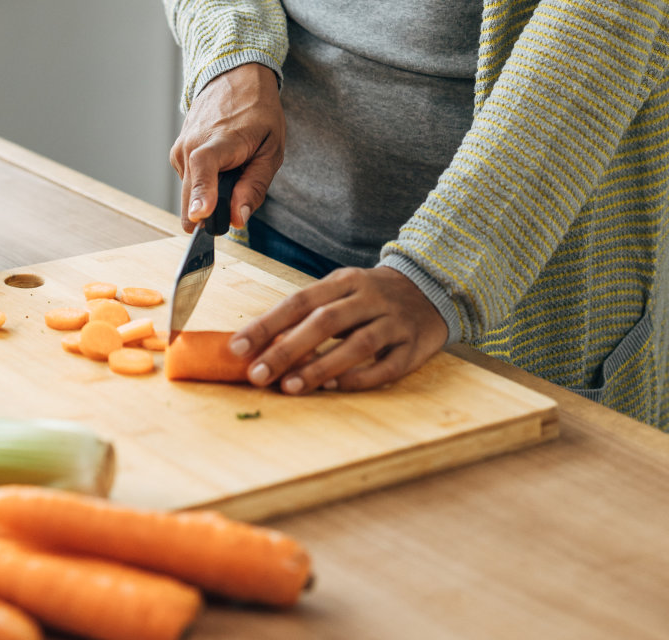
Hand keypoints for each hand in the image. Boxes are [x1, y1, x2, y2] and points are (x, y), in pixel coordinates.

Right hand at [171, 62, 284, 231]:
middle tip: (236, 203)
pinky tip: (221, 165)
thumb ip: (255, 186)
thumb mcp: (271, 150)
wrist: (234, 77)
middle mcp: (192, 144)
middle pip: (192, 194)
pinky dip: (205, 183)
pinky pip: (190, 182)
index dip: (202, 193)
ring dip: (211, 194)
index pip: (204, 167)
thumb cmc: (257, 112)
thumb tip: (238, 219)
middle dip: (212, 212)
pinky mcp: (176, 153)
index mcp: (220, 139)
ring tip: (233, 168)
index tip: (199, 215)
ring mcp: (180, 148)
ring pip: (190, 193)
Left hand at [228, 265, 448, 394]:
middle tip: (258, 374)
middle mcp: (370, 297)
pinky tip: (334, 388)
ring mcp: (394, 321)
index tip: (237, 347)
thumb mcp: (341, 293)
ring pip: (356, 344)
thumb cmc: (371, 298)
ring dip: (320, 367)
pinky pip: (385, 366)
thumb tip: (260, 345)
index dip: (267, 324)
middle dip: (288, 349)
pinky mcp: (413, 346)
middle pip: (324, 321)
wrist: (431, 289)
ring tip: (290, 387)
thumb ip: (308, 314)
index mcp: (345, 281)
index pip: (300, 301)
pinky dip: (359, 378)